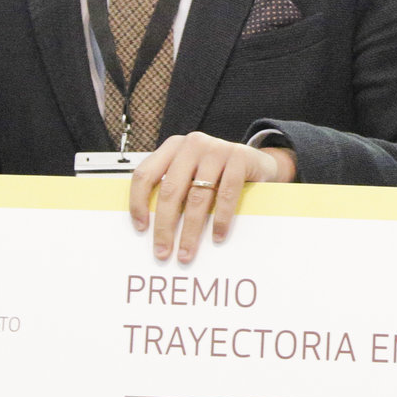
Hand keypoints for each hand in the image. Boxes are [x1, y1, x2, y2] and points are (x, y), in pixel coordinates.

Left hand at [130, 133, 295, 263]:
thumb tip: (151, 227)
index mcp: (173, 147)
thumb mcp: (191, 174)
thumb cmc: (218, 173)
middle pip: (170, 190)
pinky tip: (217, 236)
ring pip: (197, 197)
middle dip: (164, 226)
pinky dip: (221, 219)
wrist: (257, 162)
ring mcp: (216, 149)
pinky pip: (226, 194)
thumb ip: (173, 188)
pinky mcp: (239, 158)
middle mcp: (192, 145)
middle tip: (162, 251)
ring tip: (187, 252)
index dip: (138, 202)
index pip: (145, 174)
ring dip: (190, 230)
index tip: (141, 228)